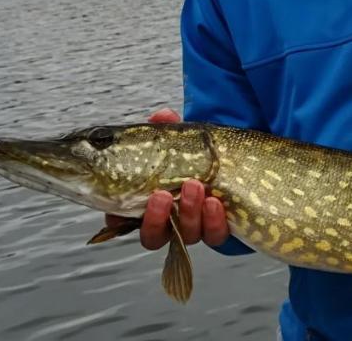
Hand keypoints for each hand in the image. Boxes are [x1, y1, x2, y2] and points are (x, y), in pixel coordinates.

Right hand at [102, 108, 230, 249]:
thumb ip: (167, 131)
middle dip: (155, 218)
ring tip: (194, 185)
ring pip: (184, 235)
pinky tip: (214, 202)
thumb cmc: (195, 156)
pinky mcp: (217, 229)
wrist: (233, 166)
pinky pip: (214, 235)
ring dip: (187, 212)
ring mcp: (192, 228)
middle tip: (162, 195)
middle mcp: (168, 222)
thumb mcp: (180, 141)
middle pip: (152, 236)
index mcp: (146, 202)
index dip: (117, 218)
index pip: (122, 219)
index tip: (117, 209)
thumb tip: (161, 116)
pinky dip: (212, 220)